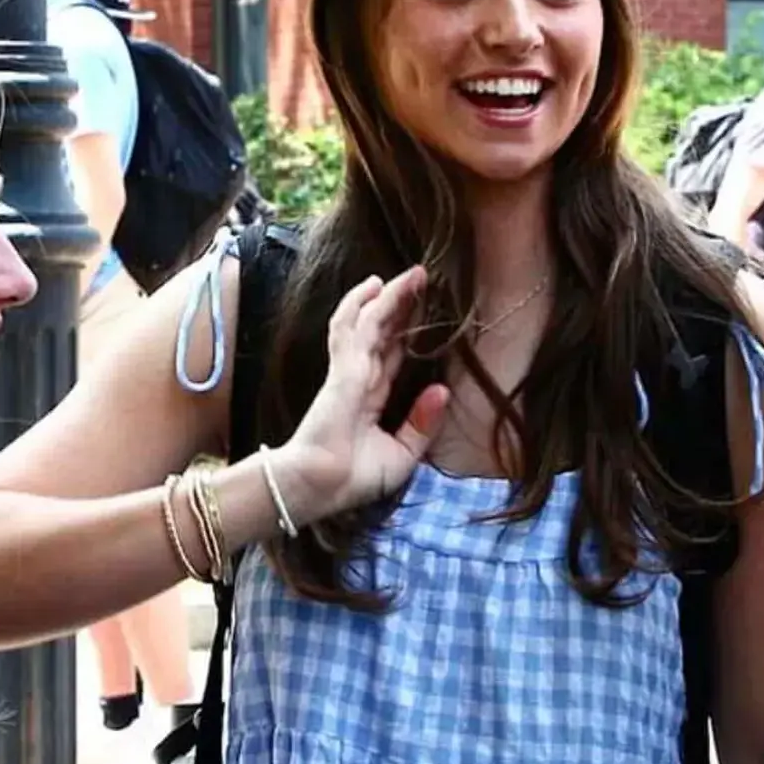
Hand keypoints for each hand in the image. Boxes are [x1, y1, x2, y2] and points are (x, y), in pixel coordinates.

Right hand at [270, 267, 451, 524]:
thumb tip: (443, 390)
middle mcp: (361, 378)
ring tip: (411, 274)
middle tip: (423, 278)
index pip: (393, 355)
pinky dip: (363, 304)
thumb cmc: (353, 479)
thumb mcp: (402, 454)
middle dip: (401, 304)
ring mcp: (350, 370)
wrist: (320, 488)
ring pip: (369, 321)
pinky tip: (376, 285)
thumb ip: (422, 424)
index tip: (423, 308)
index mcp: (372, 398)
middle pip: (383, 331)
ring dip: (389, 296)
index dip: (406, 330)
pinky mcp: (343, 369)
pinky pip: (353, 328)